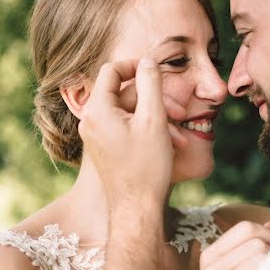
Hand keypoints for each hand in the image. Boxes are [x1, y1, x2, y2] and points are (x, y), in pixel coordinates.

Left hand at [78, 57, 186, 210]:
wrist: (137, 209)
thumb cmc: (146, 167)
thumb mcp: (154, 119)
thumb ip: (150, 84)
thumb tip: (147, 60)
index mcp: (97, 110)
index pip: (111, 70)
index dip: (136, 66)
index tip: (157, 72)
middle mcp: (90, 122)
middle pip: (123, 94)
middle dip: (155, 101)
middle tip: (180, 112)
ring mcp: (96, 137)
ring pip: (128, 114)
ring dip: (156, 119)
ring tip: (179, 136)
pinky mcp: (105, 149)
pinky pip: (125, 129)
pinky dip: (146, 131)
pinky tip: (169, 145)